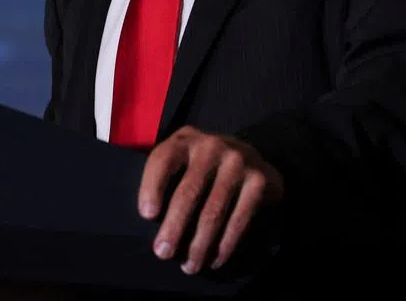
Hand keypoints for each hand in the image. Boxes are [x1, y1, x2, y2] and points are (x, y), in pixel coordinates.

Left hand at [138, 126, 283, 274]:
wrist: (250, 157)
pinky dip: (225, 244)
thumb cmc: (202, 165)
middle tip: (162, 253)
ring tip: (189, 266)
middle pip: (188, 192)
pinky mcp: (258, 180)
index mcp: (185, 139)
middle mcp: (211, 146)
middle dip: (174, 227)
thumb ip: (165, 177)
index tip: (147, 216)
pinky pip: (239, 219)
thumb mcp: (182, 158)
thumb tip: (149, 221)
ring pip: (213, 211)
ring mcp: (237, 162)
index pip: (163, 160)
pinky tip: (215, 260)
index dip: (152, 187)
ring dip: (199, 244)